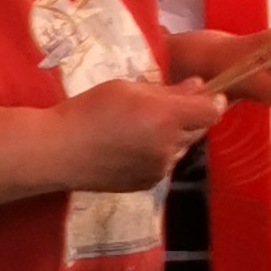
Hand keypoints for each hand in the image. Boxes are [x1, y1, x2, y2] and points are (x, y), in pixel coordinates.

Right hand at [48, 77, 222, 188]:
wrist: (58, 151)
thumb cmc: (88, 110)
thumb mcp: (127, 88)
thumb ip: (168, 90)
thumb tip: (199, 87)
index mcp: (165, 118)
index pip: (211, 111)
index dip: (212, 100)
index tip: (204, 93)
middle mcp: (169, 146)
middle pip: (200, 129)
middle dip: (192, 116)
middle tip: (167, 107)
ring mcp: (160, 169)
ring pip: (182, 148)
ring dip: (175, 136)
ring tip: (143, 128)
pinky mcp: (148, 183)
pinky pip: (165, 164)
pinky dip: (159, 153)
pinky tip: (132, 147)